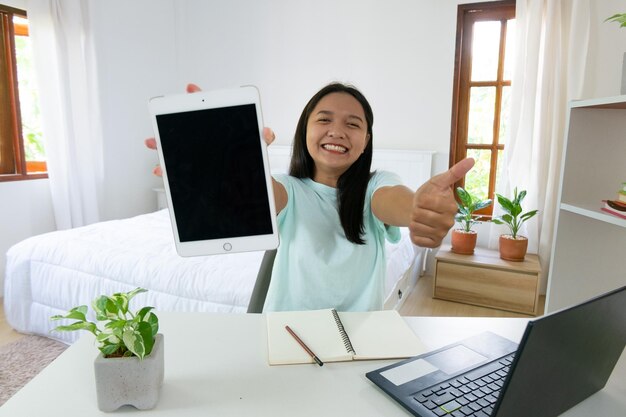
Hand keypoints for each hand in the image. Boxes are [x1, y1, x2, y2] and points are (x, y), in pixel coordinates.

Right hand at [145, 83, 275, 176]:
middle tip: (160, 120)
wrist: (253, 185)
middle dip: (170, 123)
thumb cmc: (252, 162)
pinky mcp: (196, 175)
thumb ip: (263, 139)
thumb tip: (265, 132)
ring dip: (162, 146)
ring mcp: (199, 157)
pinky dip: (167, 171)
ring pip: (176, 149)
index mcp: (221, 131)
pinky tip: (161, 170)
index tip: (192, 89)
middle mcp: (206, 142)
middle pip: (185, 128)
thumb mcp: (259, 149)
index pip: (208, 109)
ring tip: (153, 143)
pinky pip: (179, 172)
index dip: (199, 97)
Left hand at [409, 158, 474, 247]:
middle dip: (415, 210)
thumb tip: (471, 160)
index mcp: (452, 207)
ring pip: (415, 227)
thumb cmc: (431, 194)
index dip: (419, 199)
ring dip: (413, 221)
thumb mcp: (439, 181)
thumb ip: (454, 172)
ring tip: (420, 218)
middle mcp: (449, 223)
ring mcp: (442, 234)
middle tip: (421, 209)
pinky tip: (420, 229)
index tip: (424, 199)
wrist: (422, 210)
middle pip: (418, 215)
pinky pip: (416, 239)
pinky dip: (413, 234)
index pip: (424, 201)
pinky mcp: (433, 244)